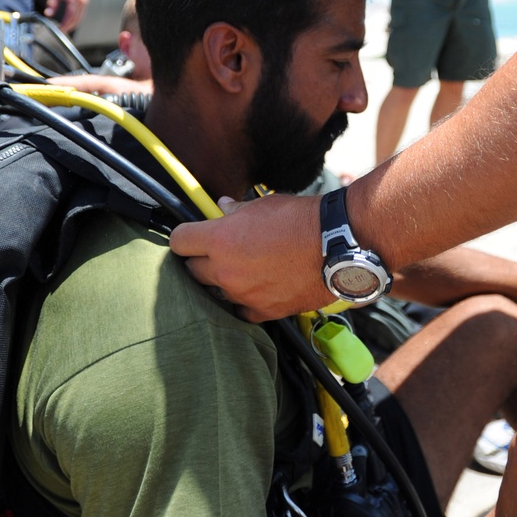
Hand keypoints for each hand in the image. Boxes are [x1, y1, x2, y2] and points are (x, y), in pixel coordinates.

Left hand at [44, 0, 88, 30]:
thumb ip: (52, 2)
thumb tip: (48, 13)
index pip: (71, 14)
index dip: (66, 23)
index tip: (60, 28)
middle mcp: (82, 1)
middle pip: (77, 18)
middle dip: (69, 26)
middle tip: (62, 31)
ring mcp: (85, 1)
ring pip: (80, 17)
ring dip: (73, 24)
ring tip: (65, 28)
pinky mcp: (84, 2)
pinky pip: (81, 13)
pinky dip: (76, 19)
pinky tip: (70, 21)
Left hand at [169, 194, 329, 320]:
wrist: (336, 246)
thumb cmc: (301, 220)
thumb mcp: (263, 206)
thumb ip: (236, 211)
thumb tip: (221, 207)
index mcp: (219, 239)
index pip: (179, 241)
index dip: (184, 236)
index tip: (192, 235)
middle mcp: (225, 270)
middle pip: (192, 270)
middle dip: (201, 259)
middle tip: (217, 251)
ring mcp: (243, 294)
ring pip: (215, 292)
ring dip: (222, 281)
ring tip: (241, 269)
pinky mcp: (263, 311)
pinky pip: (241, 310)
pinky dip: (244, 301)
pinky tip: (256, 289)